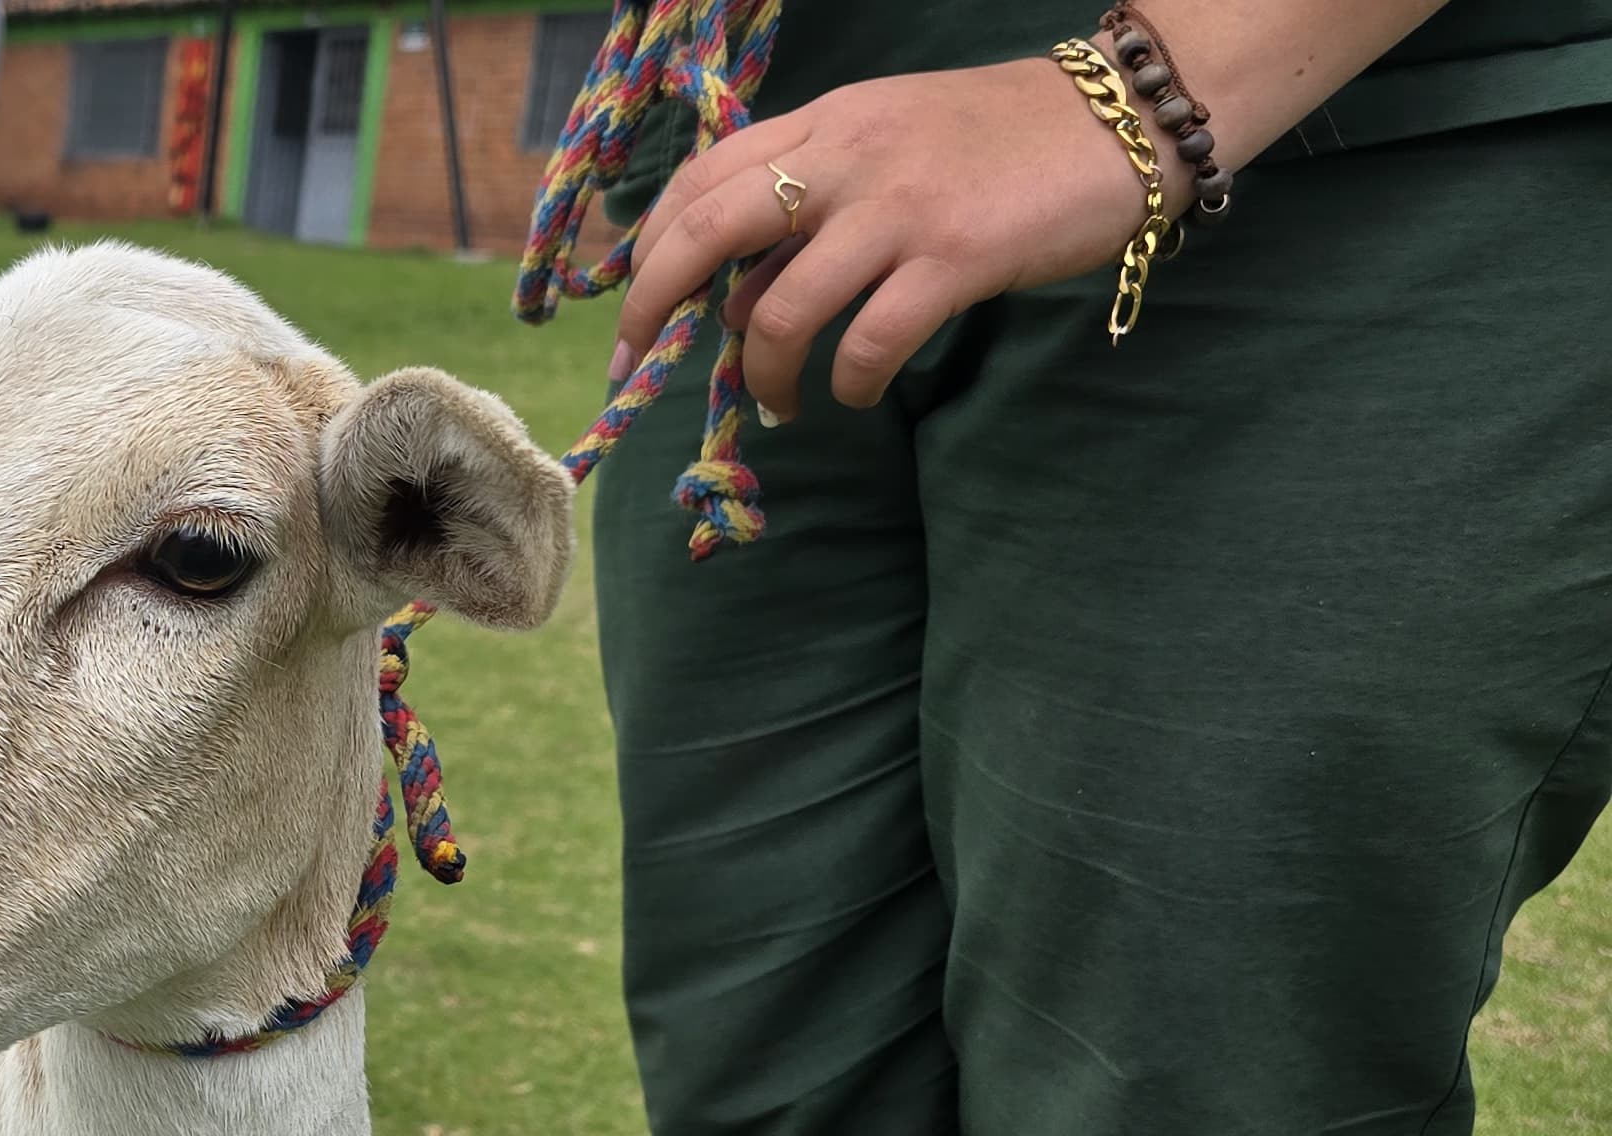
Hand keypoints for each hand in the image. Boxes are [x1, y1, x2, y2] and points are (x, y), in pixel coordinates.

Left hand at [619, 58, 1178, 423]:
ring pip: (782, 308)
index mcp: (827, 123)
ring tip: (779, 405)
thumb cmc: (1002, 141)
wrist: (1124, 117)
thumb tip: (740, 292)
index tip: (625, 302)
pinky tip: (855, 393)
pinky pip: (868, 342)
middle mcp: (848, 158)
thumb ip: (815, 202)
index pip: (702, 178)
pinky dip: (848, 383)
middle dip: (652, 304)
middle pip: (708, 231)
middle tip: (635, 364)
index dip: (648, 246)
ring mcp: (899, 208)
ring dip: (762, 373)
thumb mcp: (889, 143)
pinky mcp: (955, 257)